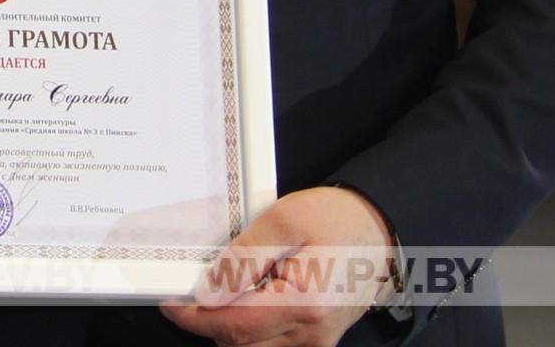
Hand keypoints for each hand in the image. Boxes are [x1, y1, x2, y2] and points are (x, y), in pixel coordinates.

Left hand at [159, 187, 395, 346]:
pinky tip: (255, 297)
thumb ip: (244, 259)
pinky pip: (271, 345)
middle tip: (200, 287)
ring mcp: (315, 342)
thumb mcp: (285, 221)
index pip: (232, 325)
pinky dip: (253, 327)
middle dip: (211, 320)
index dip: (194, 317)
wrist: (381, 229)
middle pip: (239, 344)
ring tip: (235, 286)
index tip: (173, 303)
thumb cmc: (339, 219)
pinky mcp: (316, 341)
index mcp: (305, 304)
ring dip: (233, 325)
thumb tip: (208, 292)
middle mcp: (311, 334)